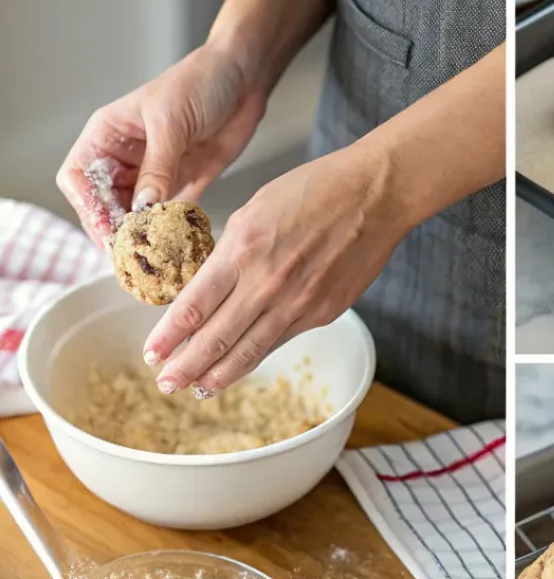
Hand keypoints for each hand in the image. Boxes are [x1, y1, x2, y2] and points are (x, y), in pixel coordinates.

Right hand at [56, 44, 266, 249]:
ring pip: (138, 215)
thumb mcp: (171, 122)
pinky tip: (179, 249)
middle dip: (116, 231)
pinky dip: (173, 233)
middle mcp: (127, 158)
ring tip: (156, 261)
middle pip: (107, 205)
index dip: (89, 209)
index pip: (80, 179)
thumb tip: (144, 208)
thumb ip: (158, 167)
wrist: (243, 77)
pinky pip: (171, 215)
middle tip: (133, 258)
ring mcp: (155, 173)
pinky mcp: (184, 183)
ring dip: (145, 237)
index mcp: (108, 136)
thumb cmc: (199, 82)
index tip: (108, 232)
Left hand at [143, 139, 408, 395]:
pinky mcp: (324, 313)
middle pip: (216, 339)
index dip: (168, 337)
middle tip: (167, 384)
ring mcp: (299, 303)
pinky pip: (282, 339)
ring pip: (250, 351)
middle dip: (186, 368)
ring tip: (199, 389)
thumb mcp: (254, 211)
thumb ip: (230, 254)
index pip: (193, 307)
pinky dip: (258, 354)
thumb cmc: (316, 189)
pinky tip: (244, 361)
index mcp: (242, 251)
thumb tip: (209, 291)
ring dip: (220, 375)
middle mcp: (267, 284)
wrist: (375, 194)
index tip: (152, 353)